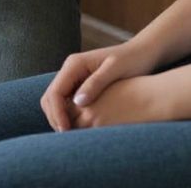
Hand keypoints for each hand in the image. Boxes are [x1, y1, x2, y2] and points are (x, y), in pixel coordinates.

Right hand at [40, 40, 157, 131]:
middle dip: (55, 118)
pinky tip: (79, 127)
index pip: (54, 93)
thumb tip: (77, 102)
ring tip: (72, 135)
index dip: (57, 114)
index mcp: (74, 64)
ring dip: (59, 118)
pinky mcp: (79, 84)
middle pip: (49, 98)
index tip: (66, 131)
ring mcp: (73, 76)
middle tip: (67, 137)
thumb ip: (95, 83)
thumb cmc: (131, 59)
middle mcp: (70, 69)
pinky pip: (65, 102)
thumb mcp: (114, 69)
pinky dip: (67, 115)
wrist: (141, 52)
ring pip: (55, 101)